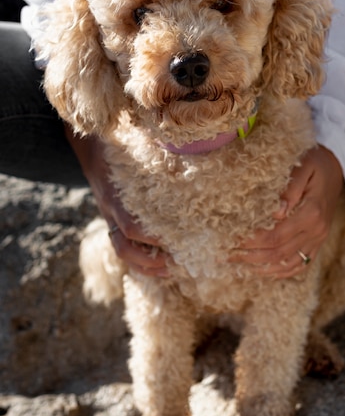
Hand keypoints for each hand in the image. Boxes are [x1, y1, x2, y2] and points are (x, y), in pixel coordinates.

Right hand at [65, 125, 168, 276]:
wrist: (89, 146)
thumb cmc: (117, 146)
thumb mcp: (134, 150)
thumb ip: (155, 159)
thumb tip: (185, 163)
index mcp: (115, 196)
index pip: (132, 227)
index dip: (152, 238)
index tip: (176, 242)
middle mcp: (111, 211)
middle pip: (124, 246)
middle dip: (149, 260)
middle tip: (176, 264)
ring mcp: (109, 217)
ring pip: (122, 250)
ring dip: (145, 265)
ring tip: (169, 270)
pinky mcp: (111, 219)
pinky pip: (121, 245)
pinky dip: (139, 258)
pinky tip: (158, 262)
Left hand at [229, 146, 343, 277]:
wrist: (339, 167)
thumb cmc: (317, 163)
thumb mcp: (304, 166)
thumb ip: (291, 187)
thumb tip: (276, 211)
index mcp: (312, 213)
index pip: (276, 236)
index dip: (252, 241)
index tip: (232, 239)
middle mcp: (316, 231)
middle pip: (278, 253)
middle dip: (250, 256)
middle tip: (226, 255)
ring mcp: (318, 239)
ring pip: (287, 264)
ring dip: (262, 268)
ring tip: (238, 264)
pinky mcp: (318, 243)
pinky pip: (300, 265)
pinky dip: (280, 272)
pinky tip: (263, 271)